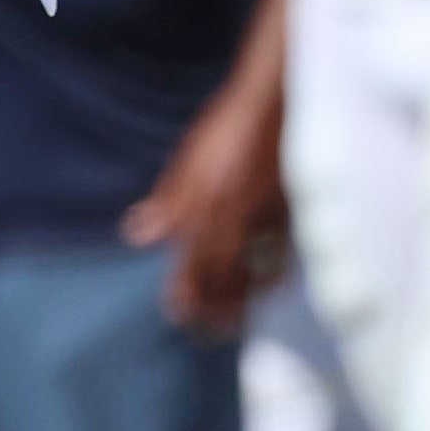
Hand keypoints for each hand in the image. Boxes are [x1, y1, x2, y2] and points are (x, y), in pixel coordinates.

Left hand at [122, 80, 285, 335]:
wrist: (276, 100)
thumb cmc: (227, 126)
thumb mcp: (188, 158)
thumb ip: (168, 200)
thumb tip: (138, 234)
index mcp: (207, 205)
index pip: (193, 262)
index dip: (186, 292)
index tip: (177, 312)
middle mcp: (238, 219)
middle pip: (223, 276)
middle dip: (211, 307)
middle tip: (202, 330)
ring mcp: (268, 219)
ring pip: (254, 272)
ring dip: (240, 301)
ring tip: (229, 322)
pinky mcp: (291, 214)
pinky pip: (282, 257)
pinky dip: (272, 278)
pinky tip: (265, 288)